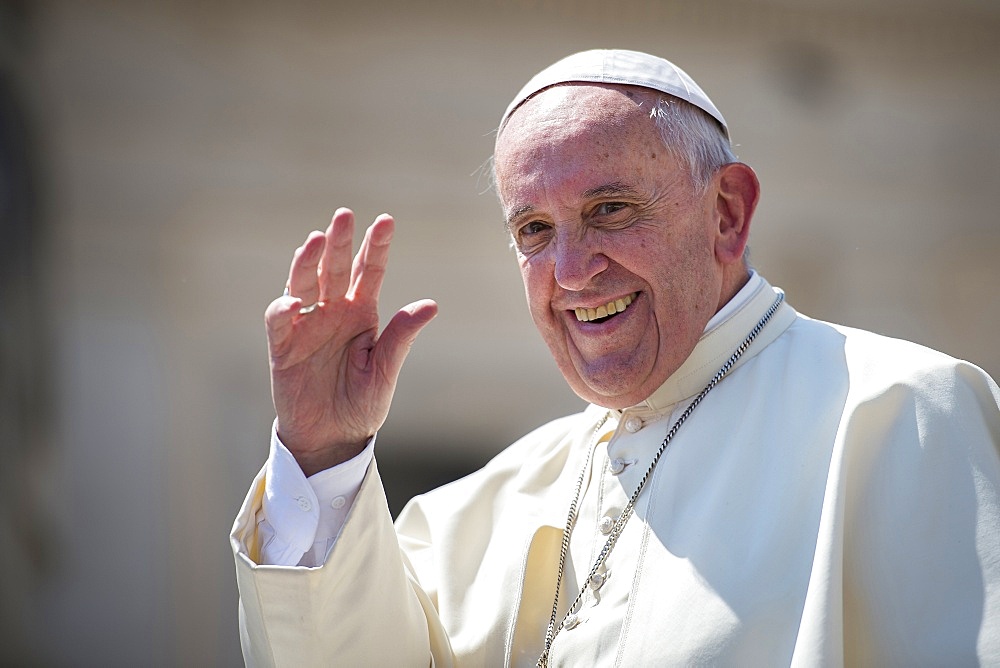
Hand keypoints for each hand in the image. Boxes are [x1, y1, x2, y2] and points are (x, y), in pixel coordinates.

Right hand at [265, 208, 437, 475]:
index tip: (385, 221)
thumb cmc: (362, 403)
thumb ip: (402, 336)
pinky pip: (280, 321)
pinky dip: (284, 309)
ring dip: (307, 262)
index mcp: (362, 314)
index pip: (370, 272)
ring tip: (315, 240)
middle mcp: (334, 312)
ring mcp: (307, 326)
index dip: (376, 247)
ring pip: (304, 284)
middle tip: (344, 215)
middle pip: (335, 269)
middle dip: (339, 242)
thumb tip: (432, 305)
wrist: (332, 438)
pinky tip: (294, 303)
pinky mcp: (284, 346)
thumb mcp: (386, 370)